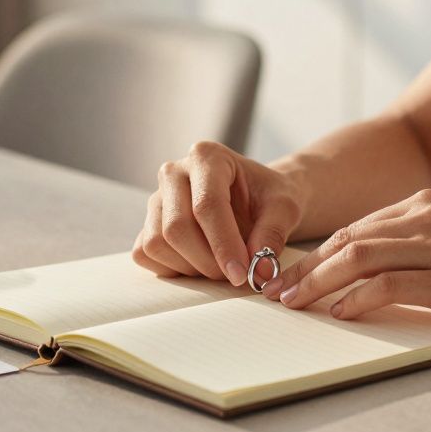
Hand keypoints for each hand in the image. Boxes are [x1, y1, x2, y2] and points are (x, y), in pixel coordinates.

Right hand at [132, 141, 303, 284]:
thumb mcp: (285, 208)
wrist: (256, 197)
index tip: (242, 274)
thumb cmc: (269, 197)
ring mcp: (156, 197)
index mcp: (208, 156)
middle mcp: (174, 171)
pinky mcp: (148, 221)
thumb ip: (273, 234)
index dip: (224, 244)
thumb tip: (259, 270)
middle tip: (235, 274)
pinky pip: (145, 253)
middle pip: (177, 227)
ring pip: (157, 243)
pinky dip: (172, 268)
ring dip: (191, 267)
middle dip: (208, 261)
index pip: (207, 205)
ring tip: (221, 266)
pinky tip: (200, 264)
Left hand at [262, 189, 430, 322]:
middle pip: (347, 239)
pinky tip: (340, 313)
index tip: (294, 274)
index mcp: (427, 204)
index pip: (358, 227)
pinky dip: (355, 298)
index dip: (319, 252)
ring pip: (356, 257)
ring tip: (293, 303)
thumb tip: (382, 269)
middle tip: (277, 291)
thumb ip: (425, 241)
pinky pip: (386, 284)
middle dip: (305, 267)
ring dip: (317, 282)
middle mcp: (426, 217)